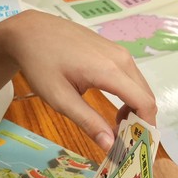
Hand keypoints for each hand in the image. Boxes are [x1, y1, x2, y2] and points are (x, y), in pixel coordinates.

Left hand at [4, 10, 156, 149]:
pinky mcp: (113, 49)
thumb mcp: (60, 99)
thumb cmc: (41, 64)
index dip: (145, 128)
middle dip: (141, 121)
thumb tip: (111, 145)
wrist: (30, 31)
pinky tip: (112, 105)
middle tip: (123, 140)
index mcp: (110, 71)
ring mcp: (119, 51)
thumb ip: (88, 122)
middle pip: (146, 95)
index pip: (144, 103)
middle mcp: (122, 59)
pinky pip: (131, 76)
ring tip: (115, 125)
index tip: (134, 147)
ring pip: (140, 86)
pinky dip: (129, 94)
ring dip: (135, 108)